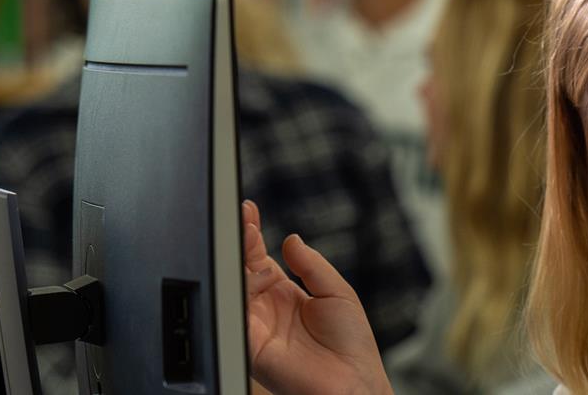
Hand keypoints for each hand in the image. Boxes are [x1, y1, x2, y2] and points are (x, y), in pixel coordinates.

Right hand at [243, 200, 391, 393]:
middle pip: (240, 267)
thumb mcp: (337, 292)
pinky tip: (247, 275)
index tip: (248, 210)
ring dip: (235, 261)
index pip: (257, 258)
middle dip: (238, 240)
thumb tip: (291, 238)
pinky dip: (235, 294)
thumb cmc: (351, 345)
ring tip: (243, 236)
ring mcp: (255, 325)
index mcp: (283, 294)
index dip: (250, 234)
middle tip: (242, 218)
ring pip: (232, 286)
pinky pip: (234, 317)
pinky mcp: (251, 344)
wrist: (354, 381)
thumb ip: (312, 265)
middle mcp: (265, 308)